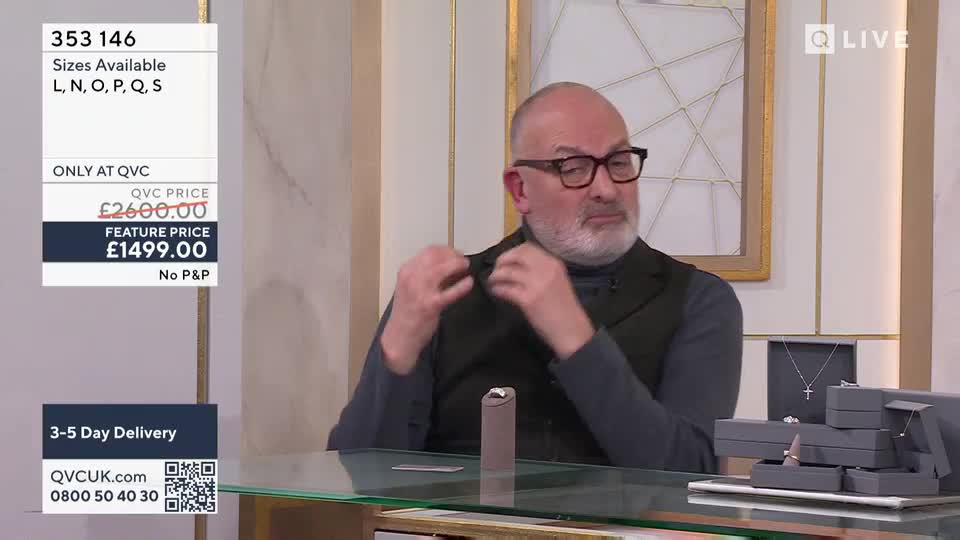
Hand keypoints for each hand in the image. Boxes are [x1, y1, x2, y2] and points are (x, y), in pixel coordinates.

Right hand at [381, 245, 473, 373]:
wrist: (400, 336)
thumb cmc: (408, 312)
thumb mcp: (411, 287)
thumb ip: (427, 275)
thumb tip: (450, 265)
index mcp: (406, 271)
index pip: (429, 251)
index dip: (446, 250)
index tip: (456, 255)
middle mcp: (411, 277)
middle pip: (437, 255)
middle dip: (454, 255)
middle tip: (464, 261)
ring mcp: (420, 291)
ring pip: (443, 268)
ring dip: (458, 265)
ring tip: (466, 268)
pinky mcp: (431, 305)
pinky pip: (452, 291)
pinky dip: (463, 285)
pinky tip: (469, 283)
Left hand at [487, 244, 594, 358]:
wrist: (572, 330)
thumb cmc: (564, 308)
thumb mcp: (558, 281)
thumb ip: (542, 270)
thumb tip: (518, 265)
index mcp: (554, 263)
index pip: (528, 248)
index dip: (512, 252)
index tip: (506, 260)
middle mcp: (545, 269)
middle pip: (516, 255)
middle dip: (502, 260)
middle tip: (496, 269)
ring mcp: (536, 284)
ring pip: (508, 272)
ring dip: (496, 276)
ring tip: (493, 281)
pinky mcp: (528, 300)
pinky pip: (506, 289)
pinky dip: (498, 289)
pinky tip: (496, 292)